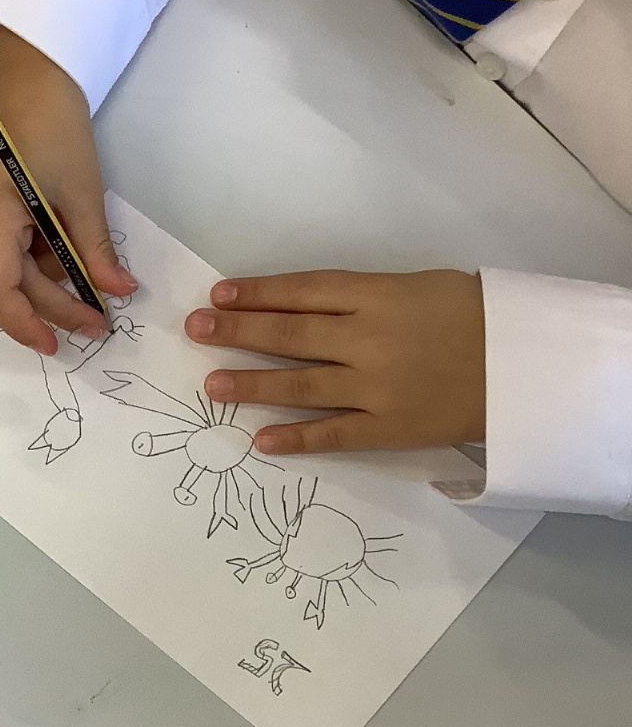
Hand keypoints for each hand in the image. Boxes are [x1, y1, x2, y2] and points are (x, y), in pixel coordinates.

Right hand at [0, 30, 136, 354]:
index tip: (61, 344)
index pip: (1, 291)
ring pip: (9, 273)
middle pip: (8, 286)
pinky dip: (39, 264)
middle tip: (98, 322)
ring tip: (92, 293)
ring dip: (49, 286)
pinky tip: (70, 264)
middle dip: (53, 307)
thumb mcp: (82, 194)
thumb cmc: (56, 127)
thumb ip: (93, 250)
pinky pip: (7, 253)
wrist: (33, 79)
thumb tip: (116, 293)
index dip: (30, 324)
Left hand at [184, 270, 485, 453]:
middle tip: (196, 331)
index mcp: (379, 295)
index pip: (304, 290)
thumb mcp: (417, 286)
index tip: (218, 294)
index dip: (258, 293)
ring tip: (211, 385)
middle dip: (238, 332)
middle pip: (291, 333)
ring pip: (301, 384)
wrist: (529, 365)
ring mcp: (378, 387)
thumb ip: (359, 298)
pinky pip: (334, 433)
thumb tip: (295, 306)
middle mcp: (371, 339)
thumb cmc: (472, 317)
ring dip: (252, 384)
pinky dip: (295, 437)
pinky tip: (260, 440)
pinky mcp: (390, 427)